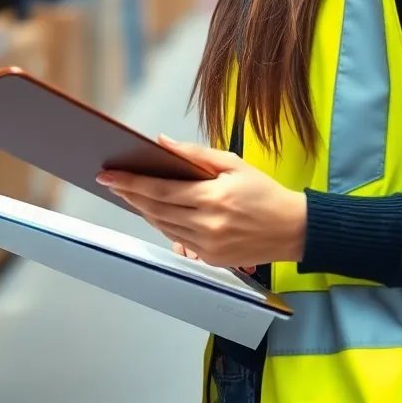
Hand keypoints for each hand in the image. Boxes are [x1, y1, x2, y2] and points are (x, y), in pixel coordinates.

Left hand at [97, 135, 306, 269]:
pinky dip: (163, 224)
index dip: (131, 182)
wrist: (291, 228)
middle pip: (155, 210)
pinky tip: (155, 212)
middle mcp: (207, 225)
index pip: (160, 190)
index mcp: (212, 198)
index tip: (109, 175)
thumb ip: (196, 155)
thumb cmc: (265, 192)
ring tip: (129, 194)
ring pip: (162, 226)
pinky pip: (177, 240)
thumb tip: (163, 143)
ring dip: (143, 210)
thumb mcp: (234, 164)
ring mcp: (207, 246)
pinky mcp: (210, 259)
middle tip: (112, 182)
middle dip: (130, 195)